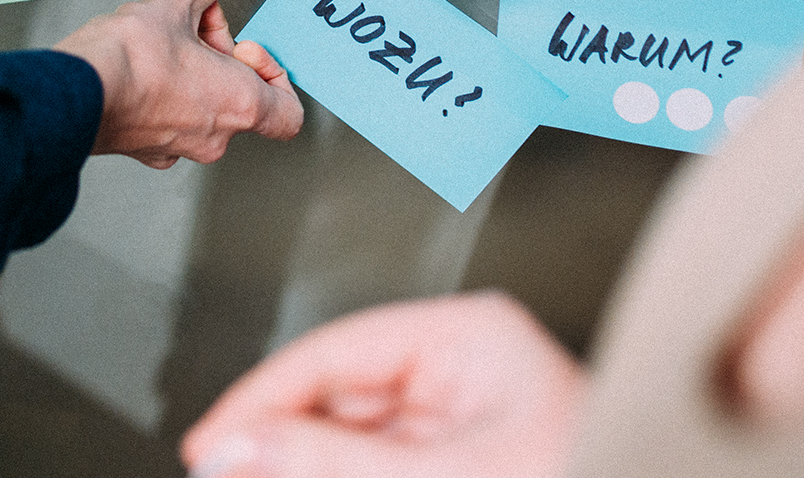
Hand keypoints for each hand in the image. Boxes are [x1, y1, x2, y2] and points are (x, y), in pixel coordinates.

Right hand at [53, 0, 302, 166]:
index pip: (287, 113)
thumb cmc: (131, 63)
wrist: (76, 93)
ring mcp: (177, 146)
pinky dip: (164, 93)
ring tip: (164, 39)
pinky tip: (142, 64)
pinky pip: (169, 119)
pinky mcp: (144, 148)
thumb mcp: (177, 3)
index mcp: (238, 104)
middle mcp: (214, 136)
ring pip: (203, 108)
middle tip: (196, 24)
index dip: (274, 75)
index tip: (248, 49)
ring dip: (193, 73)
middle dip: (220, 54)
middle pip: (237, 96)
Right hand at [180, 291, 587, 477]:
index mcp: (470, 339)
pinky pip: (383, 469)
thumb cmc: (595, 469)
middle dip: (281, 446)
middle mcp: (465, 374)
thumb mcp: (445, 474)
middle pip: (338, 402)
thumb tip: (236, 450)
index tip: (208, 449)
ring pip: (353, 446)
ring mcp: (466, 428)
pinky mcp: (469, 467)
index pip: (333, 352)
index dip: (259, 402)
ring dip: (307, 468)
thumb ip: (331, 463)